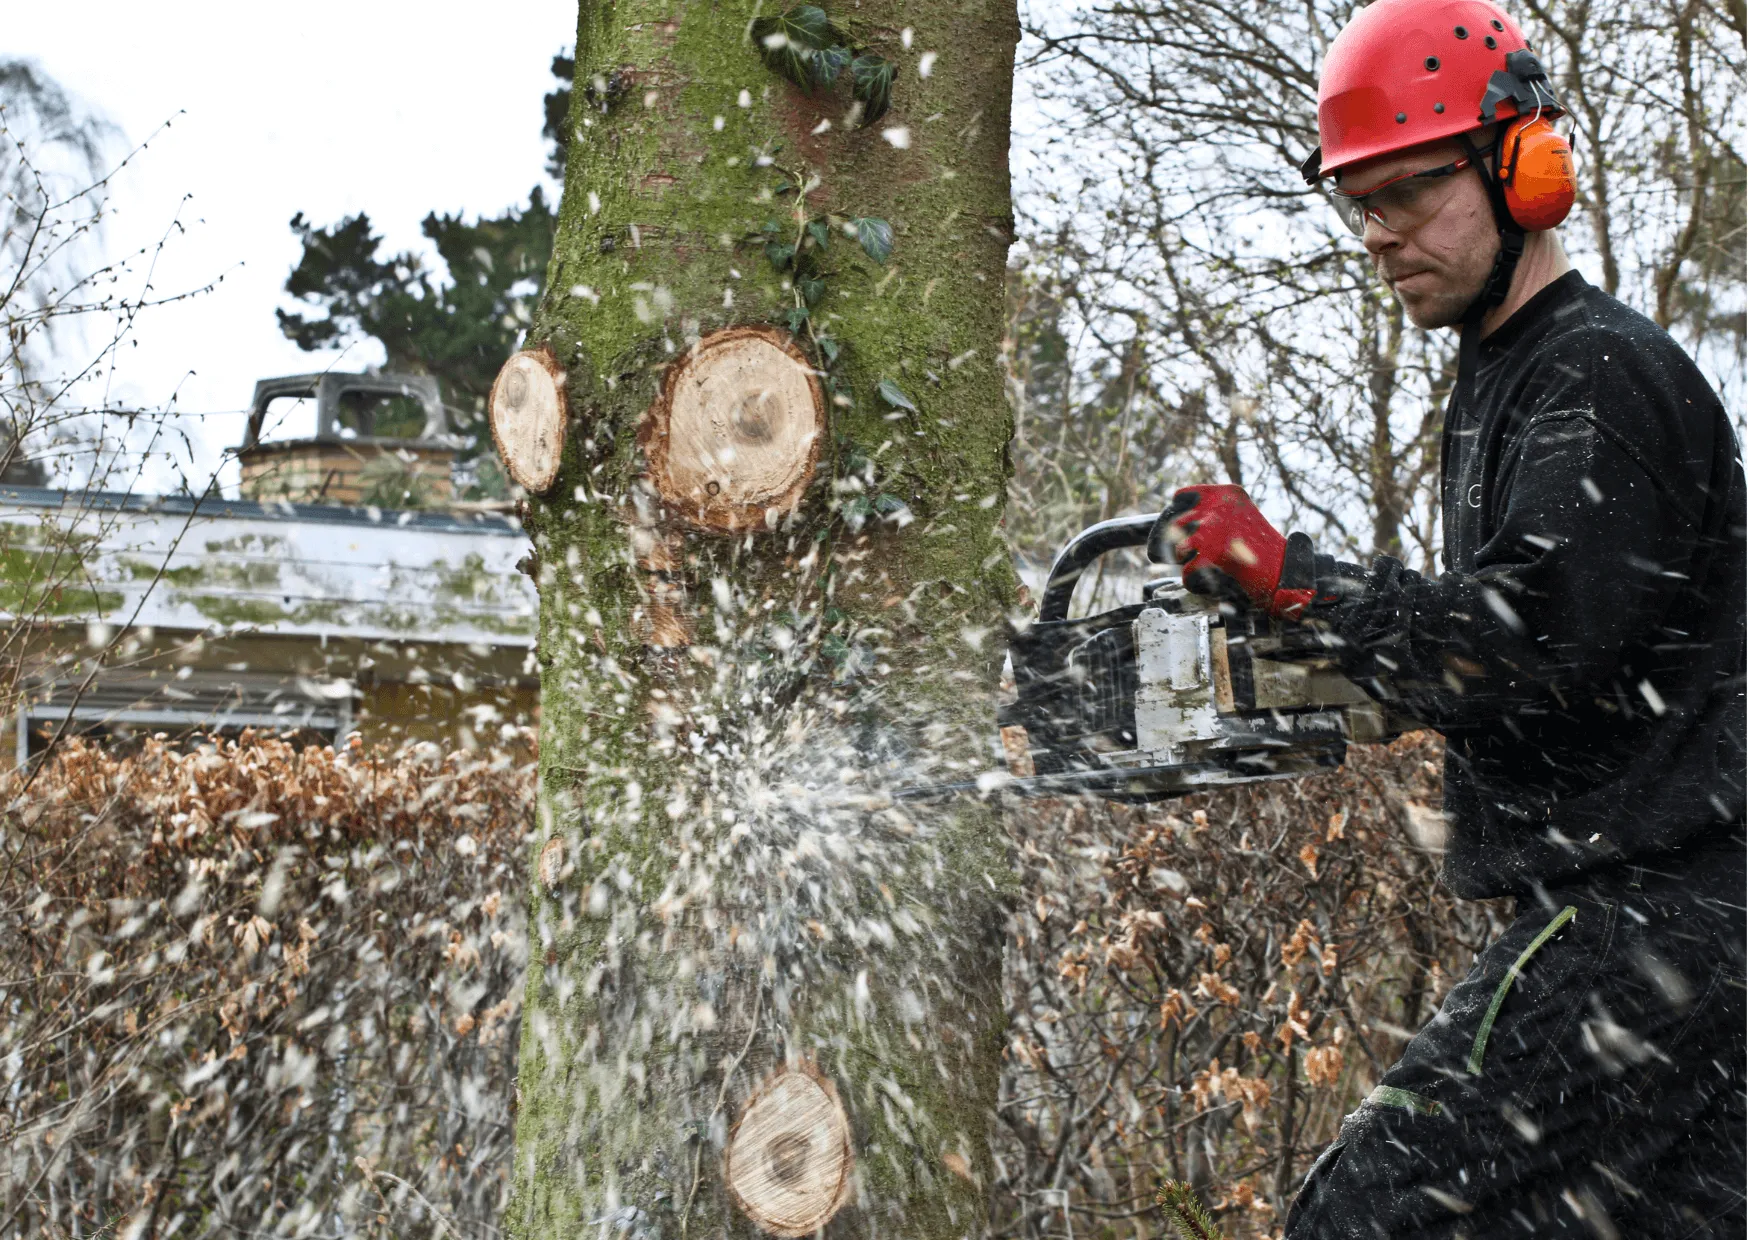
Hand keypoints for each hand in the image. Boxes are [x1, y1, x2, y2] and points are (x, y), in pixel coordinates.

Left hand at [1148, 485, 1314, 617]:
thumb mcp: (1238, 518)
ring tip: (1213, 568)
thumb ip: (1209, 515)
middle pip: (1174, 527)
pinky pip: (1187, 574)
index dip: (1175, 518)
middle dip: (1179, 546)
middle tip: (1188, 557)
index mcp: (1225, 493)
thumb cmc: (1261, 549)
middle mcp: (1217, 506)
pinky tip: (1216, 582)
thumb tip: (1169, 526)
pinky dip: (1198, 583)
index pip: (1180, 499)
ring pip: (1179, 550)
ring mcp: (1214, 529)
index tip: (1178, 532)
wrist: (1287, 572)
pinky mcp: (1213, 556)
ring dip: (1190, 563)